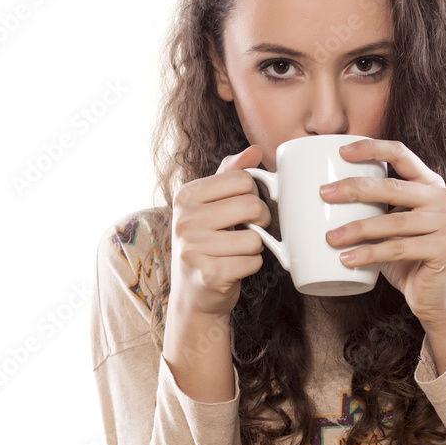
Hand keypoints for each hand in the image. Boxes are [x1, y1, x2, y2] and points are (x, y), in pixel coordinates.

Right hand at [169, 145, 270, 319]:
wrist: (194, 294)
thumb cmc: (208, 243)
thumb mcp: (212, 204)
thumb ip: (230, 174)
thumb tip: (254, 150)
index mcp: (186, 196)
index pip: (243, 179)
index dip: (253, 194)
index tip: (242, 208)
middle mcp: (185, 220)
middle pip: (252, 205)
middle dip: (260, 219)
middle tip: (248, 229)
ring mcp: (194, 248)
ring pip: (256, 237)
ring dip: (255, 247)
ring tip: (236, 251)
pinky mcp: (209, 274)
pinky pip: (253, 261)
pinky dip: (251, 266)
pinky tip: (234, 268)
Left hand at [319, 138, 445, 331]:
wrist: (436, 298)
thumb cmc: (406, 259)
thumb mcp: (390, 226)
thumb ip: (372, 208)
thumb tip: (322, 194)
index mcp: (430, 184)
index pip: (401, 154)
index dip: (372, 148)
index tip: (341, 151)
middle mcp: (444, 197)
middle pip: (392, 186)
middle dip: (353, 188)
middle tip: (323, 194)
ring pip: (392, 221)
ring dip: (356, 229)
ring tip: (329, 237)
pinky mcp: (445, 247)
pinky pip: (398, 248)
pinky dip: (368, 254)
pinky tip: (347, 259)